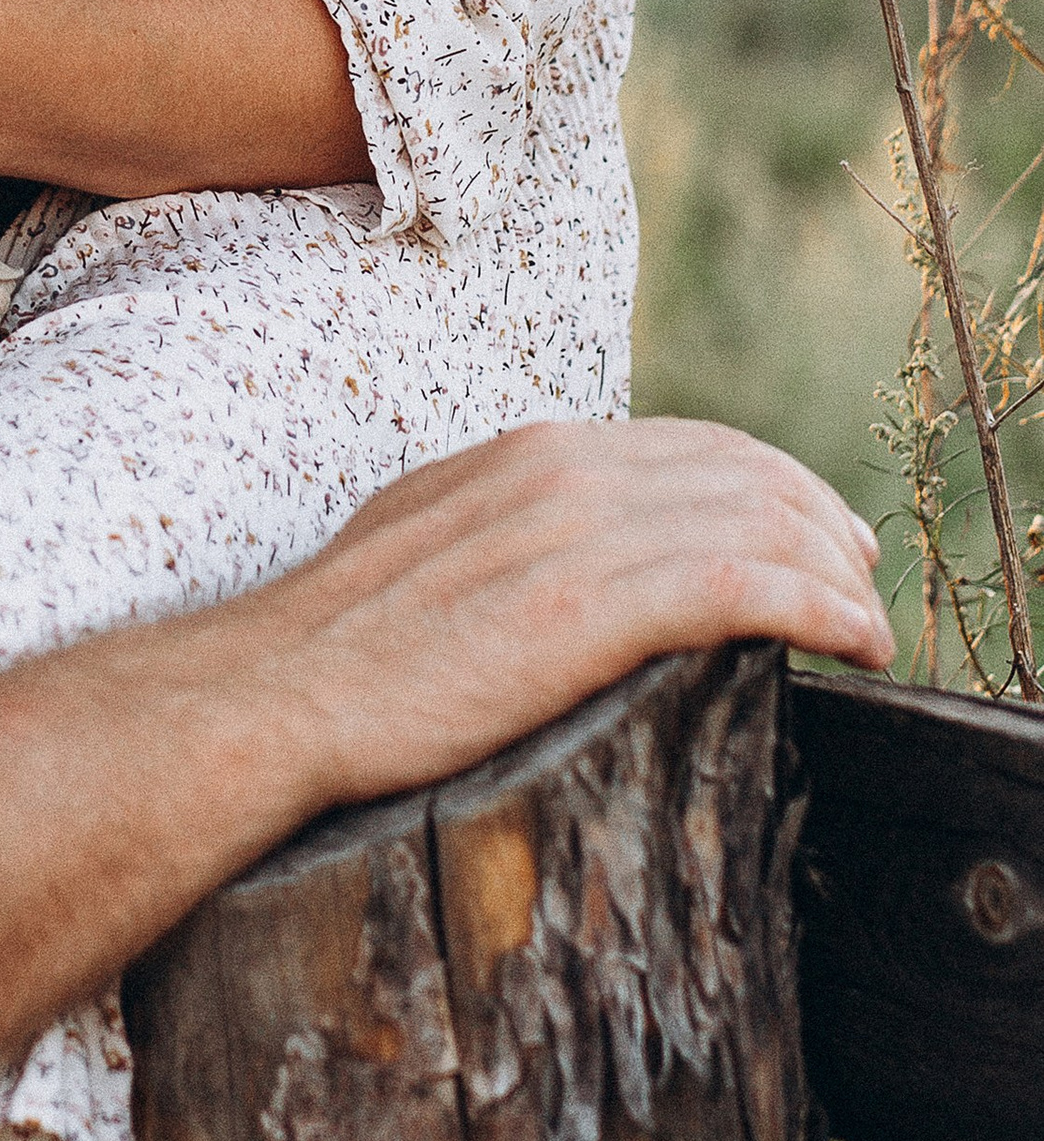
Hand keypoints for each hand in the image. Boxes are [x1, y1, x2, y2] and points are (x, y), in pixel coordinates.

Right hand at [244, 415, 892, 815]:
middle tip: (863, 587)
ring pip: (764, 521)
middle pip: (747, 471)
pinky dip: (823, 609)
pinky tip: (856, 646)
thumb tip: (554, 557)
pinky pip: (747, 584)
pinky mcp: (587, 608)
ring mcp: (575, 534)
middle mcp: (561, 471)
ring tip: (871, 631)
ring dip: (841, 576)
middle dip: (826, 527)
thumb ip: (497, 529)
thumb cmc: (333, 649)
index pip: (695, 445)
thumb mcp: (421, 545)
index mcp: (526, 453)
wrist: (270, 695)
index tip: (817, 541)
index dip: (777, 488)